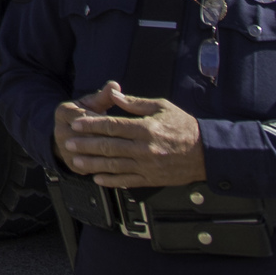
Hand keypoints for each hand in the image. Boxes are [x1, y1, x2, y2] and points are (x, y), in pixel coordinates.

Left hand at [60, 80, 207, 187]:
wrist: (207, 153)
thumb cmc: (183, 125)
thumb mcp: (161, 106)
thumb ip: (134, 103)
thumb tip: (113, 94)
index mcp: (145, 128)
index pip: (112, 126)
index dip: (91, 125)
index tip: (76, 124)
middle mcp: (144, 148)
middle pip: (109, 146)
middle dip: (86, 145)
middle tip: (68, 143)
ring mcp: (148, 165)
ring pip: (114, 166)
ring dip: (93, 164)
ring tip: (76, 162)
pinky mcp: (152, 178)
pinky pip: (127, 180)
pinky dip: (111, 180)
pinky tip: (97, 178)